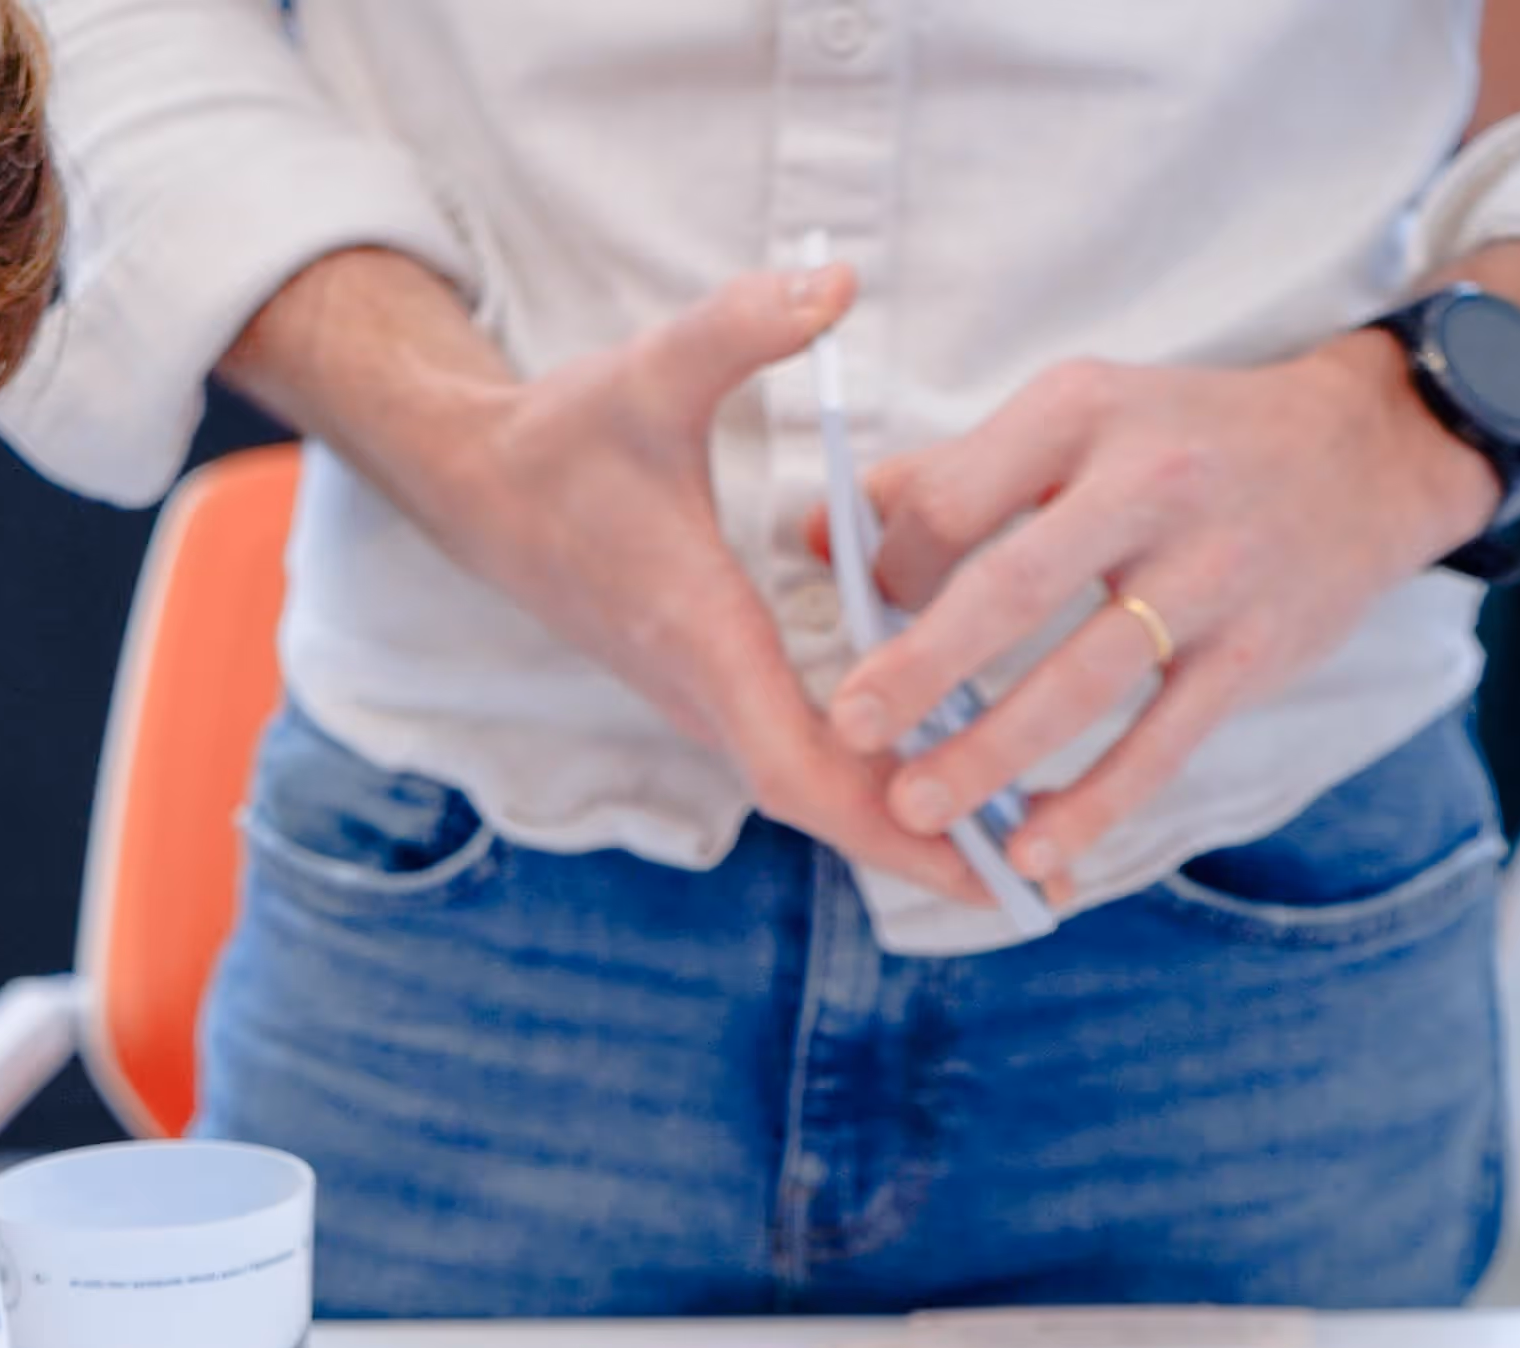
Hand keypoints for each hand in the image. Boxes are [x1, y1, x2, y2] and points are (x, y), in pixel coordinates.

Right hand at [222, 246, 971, 892]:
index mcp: (700, 634)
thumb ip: (742, 325)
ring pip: (817, 795)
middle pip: (825, 808)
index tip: (971, 855)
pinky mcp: (716, 692)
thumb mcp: (652, 367)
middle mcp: (705, 691)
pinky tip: (956, 788)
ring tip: (1023, 859)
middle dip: (925, 854)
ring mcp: (709, 702)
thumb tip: (836, 278)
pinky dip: (875, 792)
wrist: (480, 487)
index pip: (795, 761)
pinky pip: (805, 766)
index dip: (887, 817)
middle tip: (1039, 896)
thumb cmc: (565, 435)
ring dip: (908, 831)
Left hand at [831, 334, 1498, 891]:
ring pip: (1081, 679)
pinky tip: (1034, 848)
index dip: (892, 565)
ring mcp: (1210, 575)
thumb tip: (815, 534)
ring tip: (919, 807)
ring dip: (991, 752)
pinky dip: (1094, 802)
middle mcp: (1148, 486)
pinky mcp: (1254, 652)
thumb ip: (947, 476)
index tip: (862, 615)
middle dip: (919, 668)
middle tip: (848, 727)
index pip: (955, 498)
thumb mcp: (1077, 415)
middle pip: (1010, 589)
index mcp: (1083, 413)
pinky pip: (1160, 742)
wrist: (1369, 452)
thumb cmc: (1188, 440)